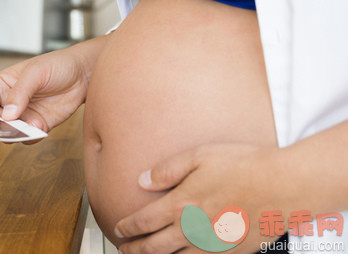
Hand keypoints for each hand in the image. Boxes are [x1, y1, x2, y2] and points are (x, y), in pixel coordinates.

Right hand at [0, 49, 89, 142]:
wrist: (83, 74)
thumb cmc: (57, 65)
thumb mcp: (35, 73)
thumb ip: (20, 92)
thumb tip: (7, 114)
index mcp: (3, 85)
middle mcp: (10, 102)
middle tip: (8, 127)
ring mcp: (25, 114)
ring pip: (11, 132)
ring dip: (16, 134)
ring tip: (26, 127)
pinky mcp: (40, 124)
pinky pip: (30, 136)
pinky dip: (32, 136)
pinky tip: (40, 126)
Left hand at [113, 143, 286, 253]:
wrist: (282, 187)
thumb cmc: (242, 166)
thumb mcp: (198, 156)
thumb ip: (167, 170)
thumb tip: (143, 180)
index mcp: (180, 204)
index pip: (144, 221)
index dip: (127, 227)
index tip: (118, 229)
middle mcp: (192, 229)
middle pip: (154, 246)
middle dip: (135, 249)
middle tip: (124, 249)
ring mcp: (211, 244)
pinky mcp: (230, 252)